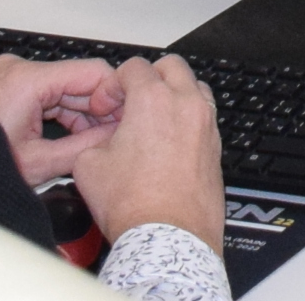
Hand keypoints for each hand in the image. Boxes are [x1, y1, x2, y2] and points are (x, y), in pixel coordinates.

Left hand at [0, 53, 124, 187]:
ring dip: (81, 113)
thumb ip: (83, 147)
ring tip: (93, 142)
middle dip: (98, 109)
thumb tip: (114, 137)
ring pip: (64, 88)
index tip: (124, 119)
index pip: (92, 71)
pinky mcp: (8, 84)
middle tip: (116, 135)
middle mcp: (19, 68)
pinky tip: (72, 136)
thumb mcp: (37, 163)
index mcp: (28, 80)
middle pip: (78, 80)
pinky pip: (47, 93)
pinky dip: (61, 113)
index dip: (114, 96)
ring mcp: (12, 74)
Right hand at [67, 54, 225, 254]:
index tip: (104, 105)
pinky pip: (204, 118)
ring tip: (153, 120)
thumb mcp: (88, 165)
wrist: (167, 237)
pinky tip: (168, 142)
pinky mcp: (217, 148)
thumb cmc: (133, 204)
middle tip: (130, 102)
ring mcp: (206, 125)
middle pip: (171, 66)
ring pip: (195, 88)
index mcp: (153, 99)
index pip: (134, 67)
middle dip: (148, 77)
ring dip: (174, 95)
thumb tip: (101, 142)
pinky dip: (187, 120)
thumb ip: (93, 139)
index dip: (112, 84)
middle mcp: (185, 105)